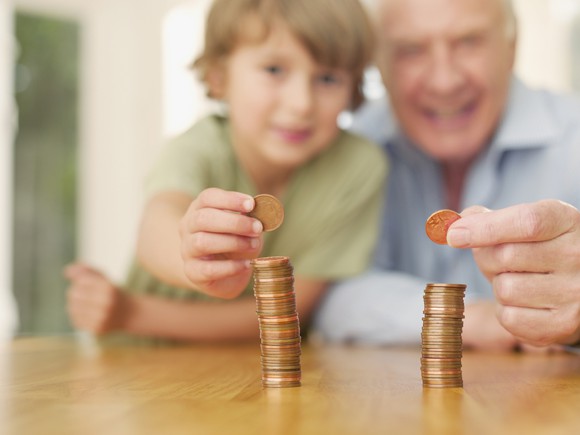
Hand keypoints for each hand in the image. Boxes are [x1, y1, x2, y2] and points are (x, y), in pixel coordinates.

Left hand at [64, 262, 126, 334]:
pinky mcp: (97, 328)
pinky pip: (76, 321)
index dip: (78, 281)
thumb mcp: (103, 278)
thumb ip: (86, 271)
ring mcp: (101, 317)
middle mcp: (106, 303)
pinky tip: (85, 313)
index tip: (83, 283)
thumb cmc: (112, 292)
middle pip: (74, 294)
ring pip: (72, 308)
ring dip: (74, 304)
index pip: (80, 281)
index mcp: (108, 287)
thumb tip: (67, 271)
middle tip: (81, 294)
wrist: (130, 313)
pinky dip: (77, 316)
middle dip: (74, 292)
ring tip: (83, 303)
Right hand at [179, 188, 263, 298]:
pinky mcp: (192, 272)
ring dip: (233, 242)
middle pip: (203, 218)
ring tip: (253, 245)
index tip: (251, 204)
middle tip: (257, 228)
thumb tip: (262, 213)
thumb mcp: (243, 229)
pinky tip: (246, 264)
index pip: (207, 198)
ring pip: (202, 242)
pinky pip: (208, 269)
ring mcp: (187, 251)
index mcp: (199, 209)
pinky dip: (231, 266)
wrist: (221, 276)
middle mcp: (188, 228)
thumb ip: (249, 220)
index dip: (229, 199)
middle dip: (234, 222)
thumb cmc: (233, 245)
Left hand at [447, 200, 579, 346]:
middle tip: (498, 260)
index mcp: (566, 221)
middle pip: (505, 256)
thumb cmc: (542, 248)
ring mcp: (573, 293)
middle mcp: (577, 256)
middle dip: (487, 258)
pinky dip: (506, 311)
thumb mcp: (527, 224)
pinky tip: (524, 302)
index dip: (485, 228)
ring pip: (504, 289)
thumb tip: (455, 225)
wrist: (578, 285)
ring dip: (499, 286)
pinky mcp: (563, 325)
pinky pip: (509, 318)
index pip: (526, 222)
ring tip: (519, 280)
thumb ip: (491, 220)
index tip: (453, 235)